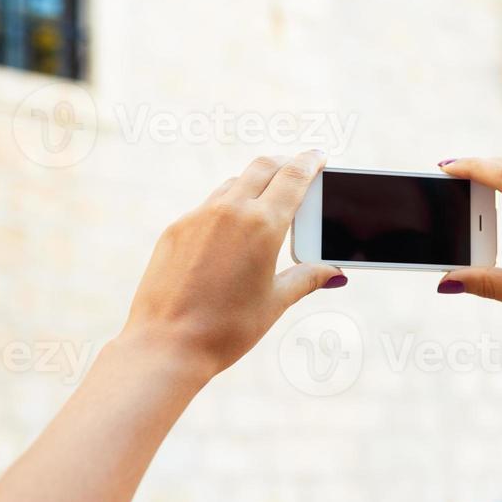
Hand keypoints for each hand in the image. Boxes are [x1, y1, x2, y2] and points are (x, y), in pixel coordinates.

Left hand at [124, 151, 346, 377]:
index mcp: (263, 225)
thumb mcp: (275, 302)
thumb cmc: (227, 328)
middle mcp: (230, 210)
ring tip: (265, 200)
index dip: (310, 162)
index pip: (293, 176)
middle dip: (284, 164)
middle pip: (263, 167)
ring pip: (233, 183)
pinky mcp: (176, 229)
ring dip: (254, 183)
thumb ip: (306, 278)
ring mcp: (198, 216)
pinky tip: (230, 230)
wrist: (166, 344)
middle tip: (297, 170)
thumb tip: (334, 273)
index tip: (318, 157)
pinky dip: (226, 206)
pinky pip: (208, 206)